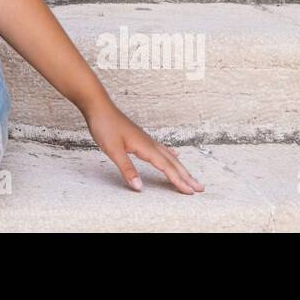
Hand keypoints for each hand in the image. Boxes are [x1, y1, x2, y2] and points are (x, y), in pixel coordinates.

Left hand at [85, 100, 204, 194]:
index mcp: (146, 147)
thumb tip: (140, 187)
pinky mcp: (141, 137)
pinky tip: (175, 155)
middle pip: (173, 162)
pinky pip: (161, 149)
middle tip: (200, 188)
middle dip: (187, 176)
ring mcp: (146, 139)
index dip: (179, 181)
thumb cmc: (105, 126)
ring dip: (181, 168)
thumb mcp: (113, 150)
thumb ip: (127, 169)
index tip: (191, 192)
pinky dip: (171, 155)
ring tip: (191, 177)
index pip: (167, 167)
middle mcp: (150, 143)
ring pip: (169, 156)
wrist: (99, 106)